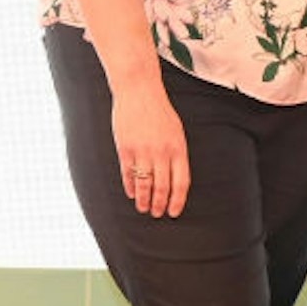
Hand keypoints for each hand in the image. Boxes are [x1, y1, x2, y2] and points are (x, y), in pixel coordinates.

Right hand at [111, 81, 190, 218]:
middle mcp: (161, 152)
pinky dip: (130, 187)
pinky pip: (128, 174)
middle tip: (157, 214)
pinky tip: (132, 194)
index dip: (177, 200)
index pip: (181, 182)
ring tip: (144, 209)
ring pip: (144, 184)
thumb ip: (176, 154)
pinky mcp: (125, 148)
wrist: (138, 91)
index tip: (174, 212)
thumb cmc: (159, 111)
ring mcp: (142, 151)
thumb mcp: (176, 131)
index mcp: (178, 148)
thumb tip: (175, 179)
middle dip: (160, 204)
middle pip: (162, 187)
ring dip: (144, 200)